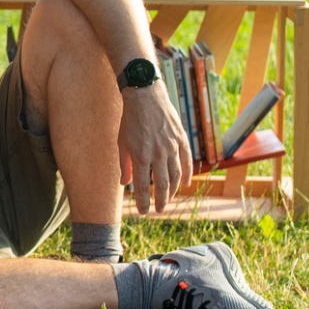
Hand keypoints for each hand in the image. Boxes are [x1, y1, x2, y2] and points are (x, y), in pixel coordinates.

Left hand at [117, 85, 192, 213]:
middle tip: (158, 210)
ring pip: (176, 175)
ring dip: (172, 190)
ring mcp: (172, 146)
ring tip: (167, 199)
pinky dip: (186, 175)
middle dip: (160, 200)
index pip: (142, 185)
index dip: (143, 201)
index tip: (143, 212)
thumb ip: (124, 165)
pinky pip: (186, 161)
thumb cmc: (130, 120)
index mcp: (141, 155)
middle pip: (162, 184)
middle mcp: (158, 153)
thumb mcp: (122, 142)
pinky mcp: (182, 139)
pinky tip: (184, 184)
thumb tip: (124, 184)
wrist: (146, 96)